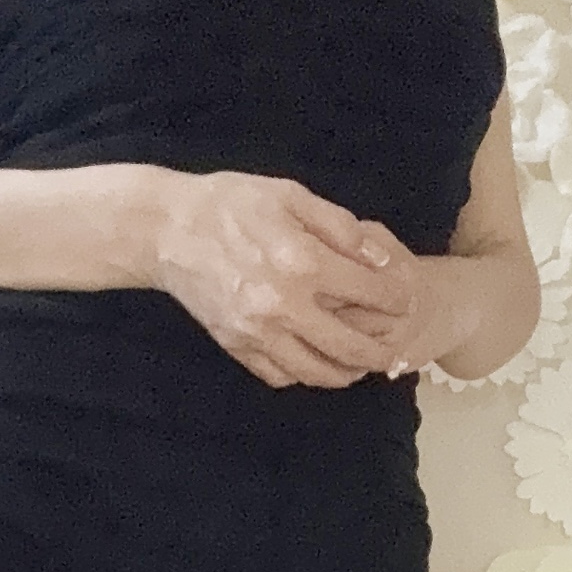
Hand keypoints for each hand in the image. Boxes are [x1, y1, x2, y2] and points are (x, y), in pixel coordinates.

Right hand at [145, 172, 418, 388]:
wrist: (166, 230)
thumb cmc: (230, 203)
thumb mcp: (291, 196)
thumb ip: (340, 227)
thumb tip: (381, 258)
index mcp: (303, 264)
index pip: (369, 292)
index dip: (395, 298)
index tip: (405, 300)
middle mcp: (284, 306)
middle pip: (349, 346)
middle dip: (381, 353)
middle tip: (396, 353)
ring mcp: (258, 333)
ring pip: (316, 372)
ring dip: (346, 374)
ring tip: (360, 367)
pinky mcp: (237, 346)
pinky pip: (280, 375)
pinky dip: (303, 375)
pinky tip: (315, 364)